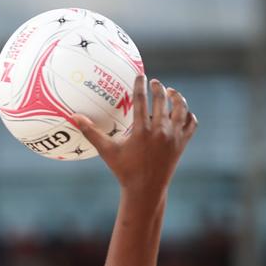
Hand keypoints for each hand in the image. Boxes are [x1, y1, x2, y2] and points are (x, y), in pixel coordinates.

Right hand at [72, 76, 196, 199]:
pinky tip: (182, 112)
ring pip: (180, 108)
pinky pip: (191, 123)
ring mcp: (174, 137)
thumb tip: (74, 117)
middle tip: (154, 83)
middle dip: (158, 87)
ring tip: (170, 92)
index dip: (140, 84)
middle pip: (161, 99)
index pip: (141, 99)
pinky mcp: (182, 144)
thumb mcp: (107, 151)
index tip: (140, 75)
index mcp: (142, 131)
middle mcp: (160, 131)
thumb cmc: (124, 171)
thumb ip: (91, 133)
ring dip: (176, 97)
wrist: (145, 190)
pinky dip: (188, 115)